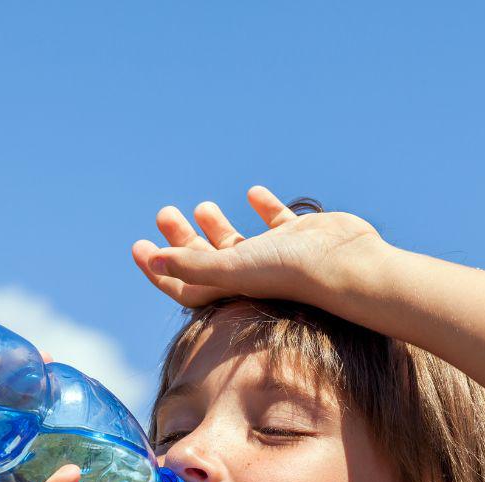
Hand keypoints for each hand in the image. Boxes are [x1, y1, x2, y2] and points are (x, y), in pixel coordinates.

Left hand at [130, 185, 387, 310]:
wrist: (346, 264)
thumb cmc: (290, 271)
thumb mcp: (233, 268)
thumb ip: (193, 266)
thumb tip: (151, 261)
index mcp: (231, 287)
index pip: (186, 284)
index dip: (160, 270)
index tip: (139, 247)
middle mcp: (252, 274)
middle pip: (207, 259)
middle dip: (182, 238)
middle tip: (164, 213)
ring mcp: (277, 255)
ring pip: (239, 241)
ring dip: (217, 226)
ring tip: (202, 206)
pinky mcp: (301, 237)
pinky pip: (277, 221)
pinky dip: (264, 206)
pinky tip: (254, 192)